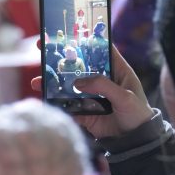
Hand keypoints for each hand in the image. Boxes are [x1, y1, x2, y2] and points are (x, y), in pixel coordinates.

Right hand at [31, 45, 153, 138]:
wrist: (134, 141)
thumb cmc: (137, 113)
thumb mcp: (125, 96)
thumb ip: (103, 86)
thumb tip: (77, 82)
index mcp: (116, 70)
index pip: (101, 49)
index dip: (86, 39)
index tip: (69, 32)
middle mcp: (101, 80)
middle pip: (79, 65)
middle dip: (60, 57)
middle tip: (41, 47)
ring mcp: (91, 95)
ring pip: (69, 85)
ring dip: (53, 82)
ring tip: (37, 82)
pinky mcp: (84, 112)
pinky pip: (68, 106)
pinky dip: (56, 103)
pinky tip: (44, 100)